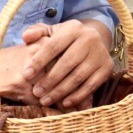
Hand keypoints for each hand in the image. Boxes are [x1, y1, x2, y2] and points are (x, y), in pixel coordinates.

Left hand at [0, 21, 114, 108]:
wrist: (95, 40)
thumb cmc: (66, 39)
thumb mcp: (52, 31)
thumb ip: (36, 32)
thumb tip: (26, 37)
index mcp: (73, 28)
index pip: (53, 46)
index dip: (39, 61)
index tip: (26, 75)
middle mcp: (90, 38)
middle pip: (67, 63)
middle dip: (49, 80)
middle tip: (36, 92)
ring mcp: (100, 54)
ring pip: (78, 76)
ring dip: (60, 91)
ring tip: (45, 100)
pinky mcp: (107, 67)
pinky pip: (91, 85)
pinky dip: (78, 96)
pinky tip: (64, 103)